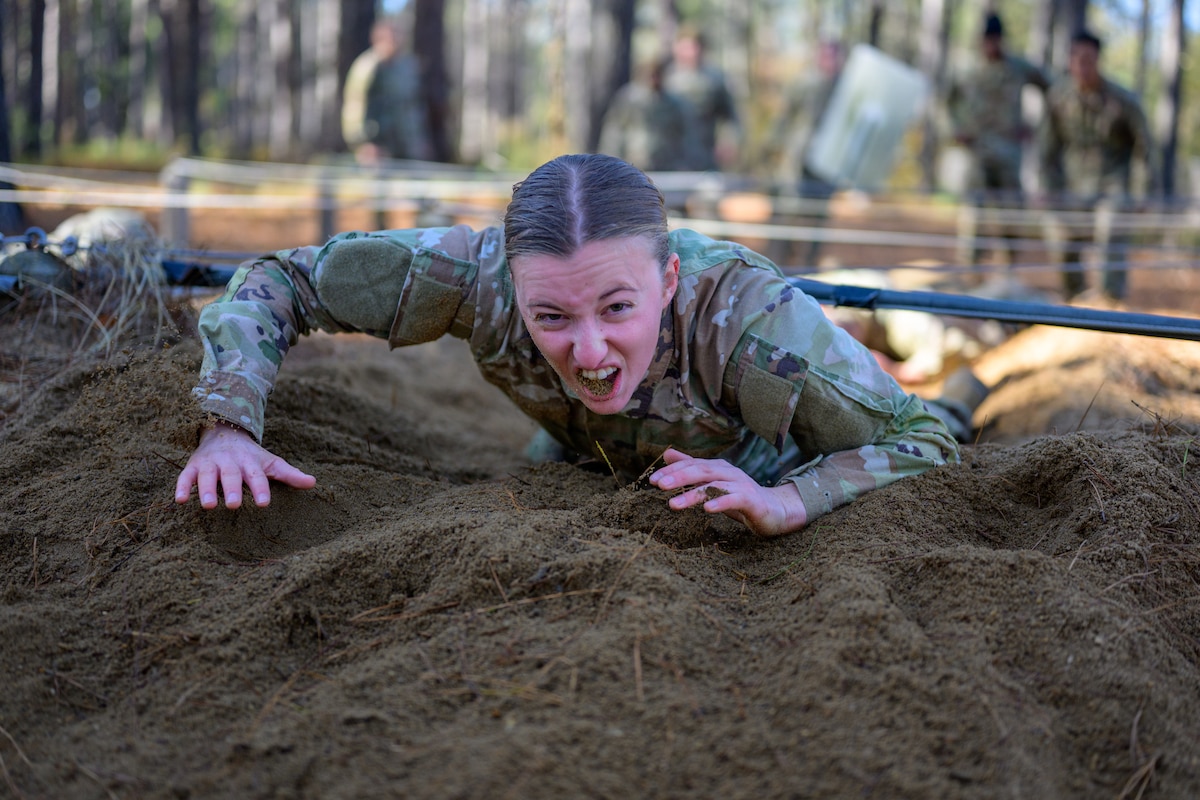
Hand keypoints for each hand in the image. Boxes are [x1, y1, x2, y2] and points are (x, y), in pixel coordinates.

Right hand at [174, 421, 315, 508]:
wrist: (224, 432)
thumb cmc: (251, 456)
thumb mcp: (271, 463)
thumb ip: (290, 474)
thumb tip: (314, 483)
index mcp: (250, 462)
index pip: (257, 476)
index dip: (260, 488)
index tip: (264, 503)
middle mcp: (230, 462)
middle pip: (231, 476)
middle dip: (231, 489)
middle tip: (233, 505)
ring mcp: (210, 464)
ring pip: (207, 476)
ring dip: (206, 490)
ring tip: (208, 505)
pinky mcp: (193, 467)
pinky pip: (185, 477)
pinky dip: (182, 487)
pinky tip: (180, 501)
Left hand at [648, 448, 806, 536]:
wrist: (774, 510)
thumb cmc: (739, 497)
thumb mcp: (713, 482)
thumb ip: (691, 469)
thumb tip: (667, 455)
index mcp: (717, 467)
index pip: (692, 465)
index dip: (672, 471)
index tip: (652, 480)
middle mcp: (728, 472)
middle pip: (701, 470)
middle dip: (678, 476)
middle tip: (658, 485)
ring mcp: (741, 485)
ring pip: (714, 486)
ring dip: (692, 494)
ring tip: (672, 504)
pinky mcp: (752, 500)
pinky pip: (734, 499)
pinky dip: (720, 502)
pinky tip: (707, 509)